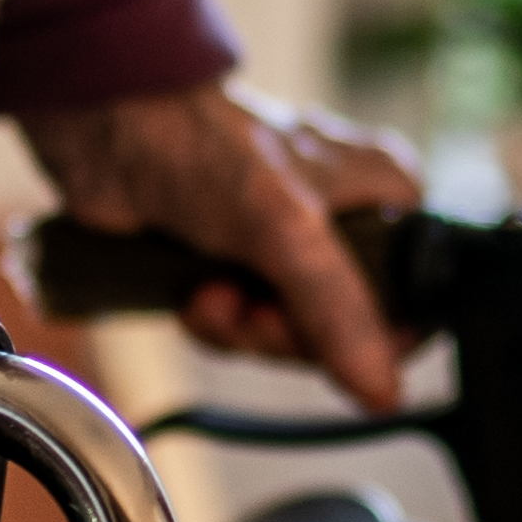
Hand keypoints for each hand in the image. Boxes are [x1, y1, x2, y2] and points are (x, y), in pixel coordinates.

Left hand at [12, 85, 422, 409]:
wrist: (106, 131)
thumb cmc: (201, 145)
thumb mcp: (285, 228)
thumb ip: (337, 308)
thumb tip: (382, 390)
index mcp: (388, 199)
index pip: (415, 303)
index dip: (369, 338)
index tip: (317, 335)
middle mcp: (348, 224)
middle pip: (349, 334)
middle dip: (286, 333)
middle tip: (252, 308)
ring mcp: (291, 249)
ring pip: (292, 338)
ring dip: (242, 330)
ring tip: (211, 291)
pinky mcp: (240, 266)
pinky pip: (246, 330)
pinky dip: (216, 323)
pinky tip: (195, 292)